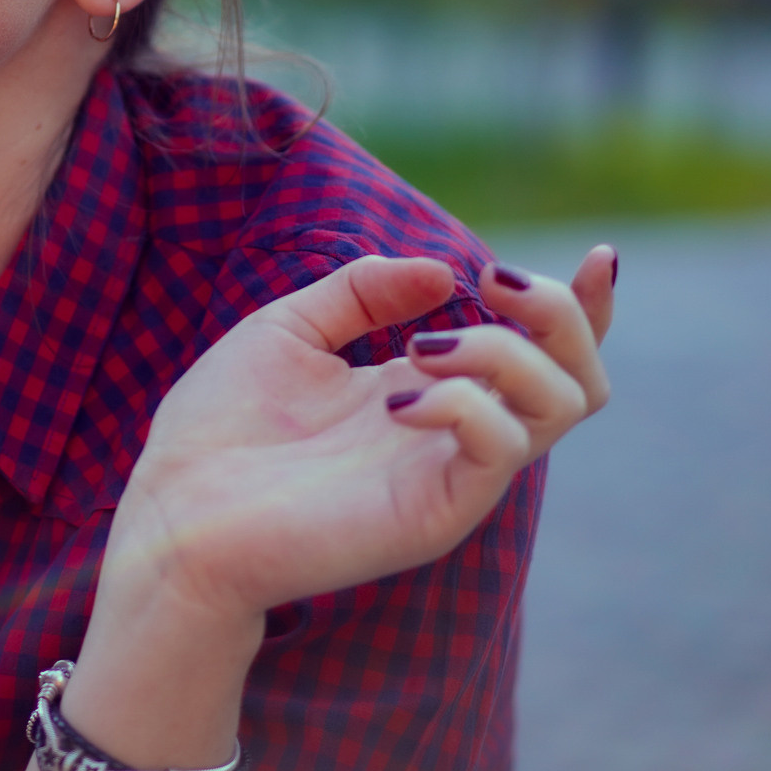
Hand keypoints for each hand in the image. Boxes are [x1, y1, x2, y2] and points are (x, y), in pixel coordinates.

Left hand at [103, 248, 615, 634]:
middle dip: (563, 316)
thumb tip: (444, 269)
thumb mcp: (291, 329)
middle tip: (495, 283)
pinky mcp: (435, 514)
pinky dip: (466, 404)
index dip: (583, 307)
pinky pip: (500, 452)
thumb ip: (363, 292)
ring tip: (425, 345)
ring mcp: (450, 476)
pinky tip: (396, 400)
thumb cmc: (219, 431)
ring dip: (510, 352)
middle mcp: (453, 434)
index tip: (597, 255)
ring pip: (559, 408)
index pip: (542, 353)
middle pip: (579, 381)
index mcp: (428, 391)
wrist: (173, 514)